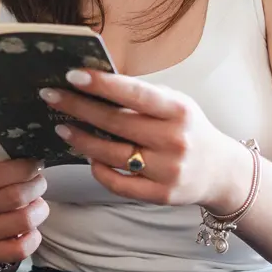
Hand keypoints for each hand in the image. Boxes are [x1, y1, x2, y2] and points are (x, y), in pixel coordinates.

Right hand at [0, 158, 46, 264]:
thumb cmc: (3, 187)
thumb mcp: (3, 167)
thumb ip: (15, 156)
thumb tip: (39, 141)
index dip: (23, 169)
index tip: (35, 165)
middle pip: (16, 196)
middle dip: (36, 188)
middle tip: (38, 185)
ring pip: (24, 221)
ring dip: (39, 212)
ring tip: (36, 207)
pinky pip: (20, 248)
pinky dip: (33, 239)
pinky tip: (32, 231)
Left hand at [45, 69, 245, 210]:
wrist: (220, 172)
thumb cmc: (189, 129)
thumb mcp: (176, 105)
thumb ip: (143, 96)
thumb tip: (96, 82)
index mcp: (178, 111)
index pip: (135, 94)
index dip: (102, 84)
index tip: (72, 75)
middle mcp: (174, 140)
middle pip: (116, 123)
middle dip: (79, 108)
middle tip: (51, 98)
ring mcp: (167, 170)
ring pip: (111, 154)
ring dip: (81, 140)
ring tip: (62, 127)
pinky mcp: (160, 195)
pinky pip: (117, 182)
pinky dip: (99, 169)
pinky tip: (88, 156)